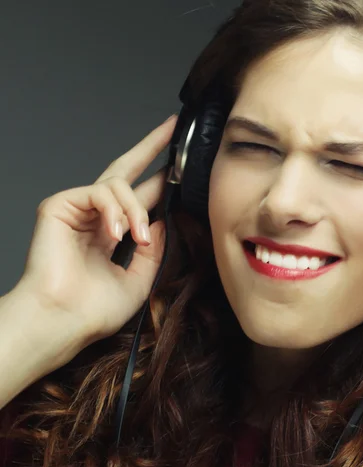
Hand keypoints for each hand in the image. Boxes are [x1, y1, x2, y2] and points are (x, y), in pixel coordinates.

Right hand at [17, 115, 177, 346]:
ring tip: (138, 238)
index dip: (160, 181)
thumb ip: (153, 248)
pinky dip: (114, 210)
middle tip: (171, 128)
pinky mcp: (59, 206)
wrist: (64, 321)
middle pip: (125, 171)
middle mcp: (95, 217)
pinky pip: (98, 192)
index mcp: (112, 233)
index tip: (181, 166)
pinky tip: (118, 233)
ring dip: (136, 209)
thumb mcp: (140, 277)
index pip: (139, 199)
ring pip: (118, 185)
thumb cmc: (95, 309)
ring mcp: (77, 210)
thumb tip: (164, 219)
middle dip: (150, 148)